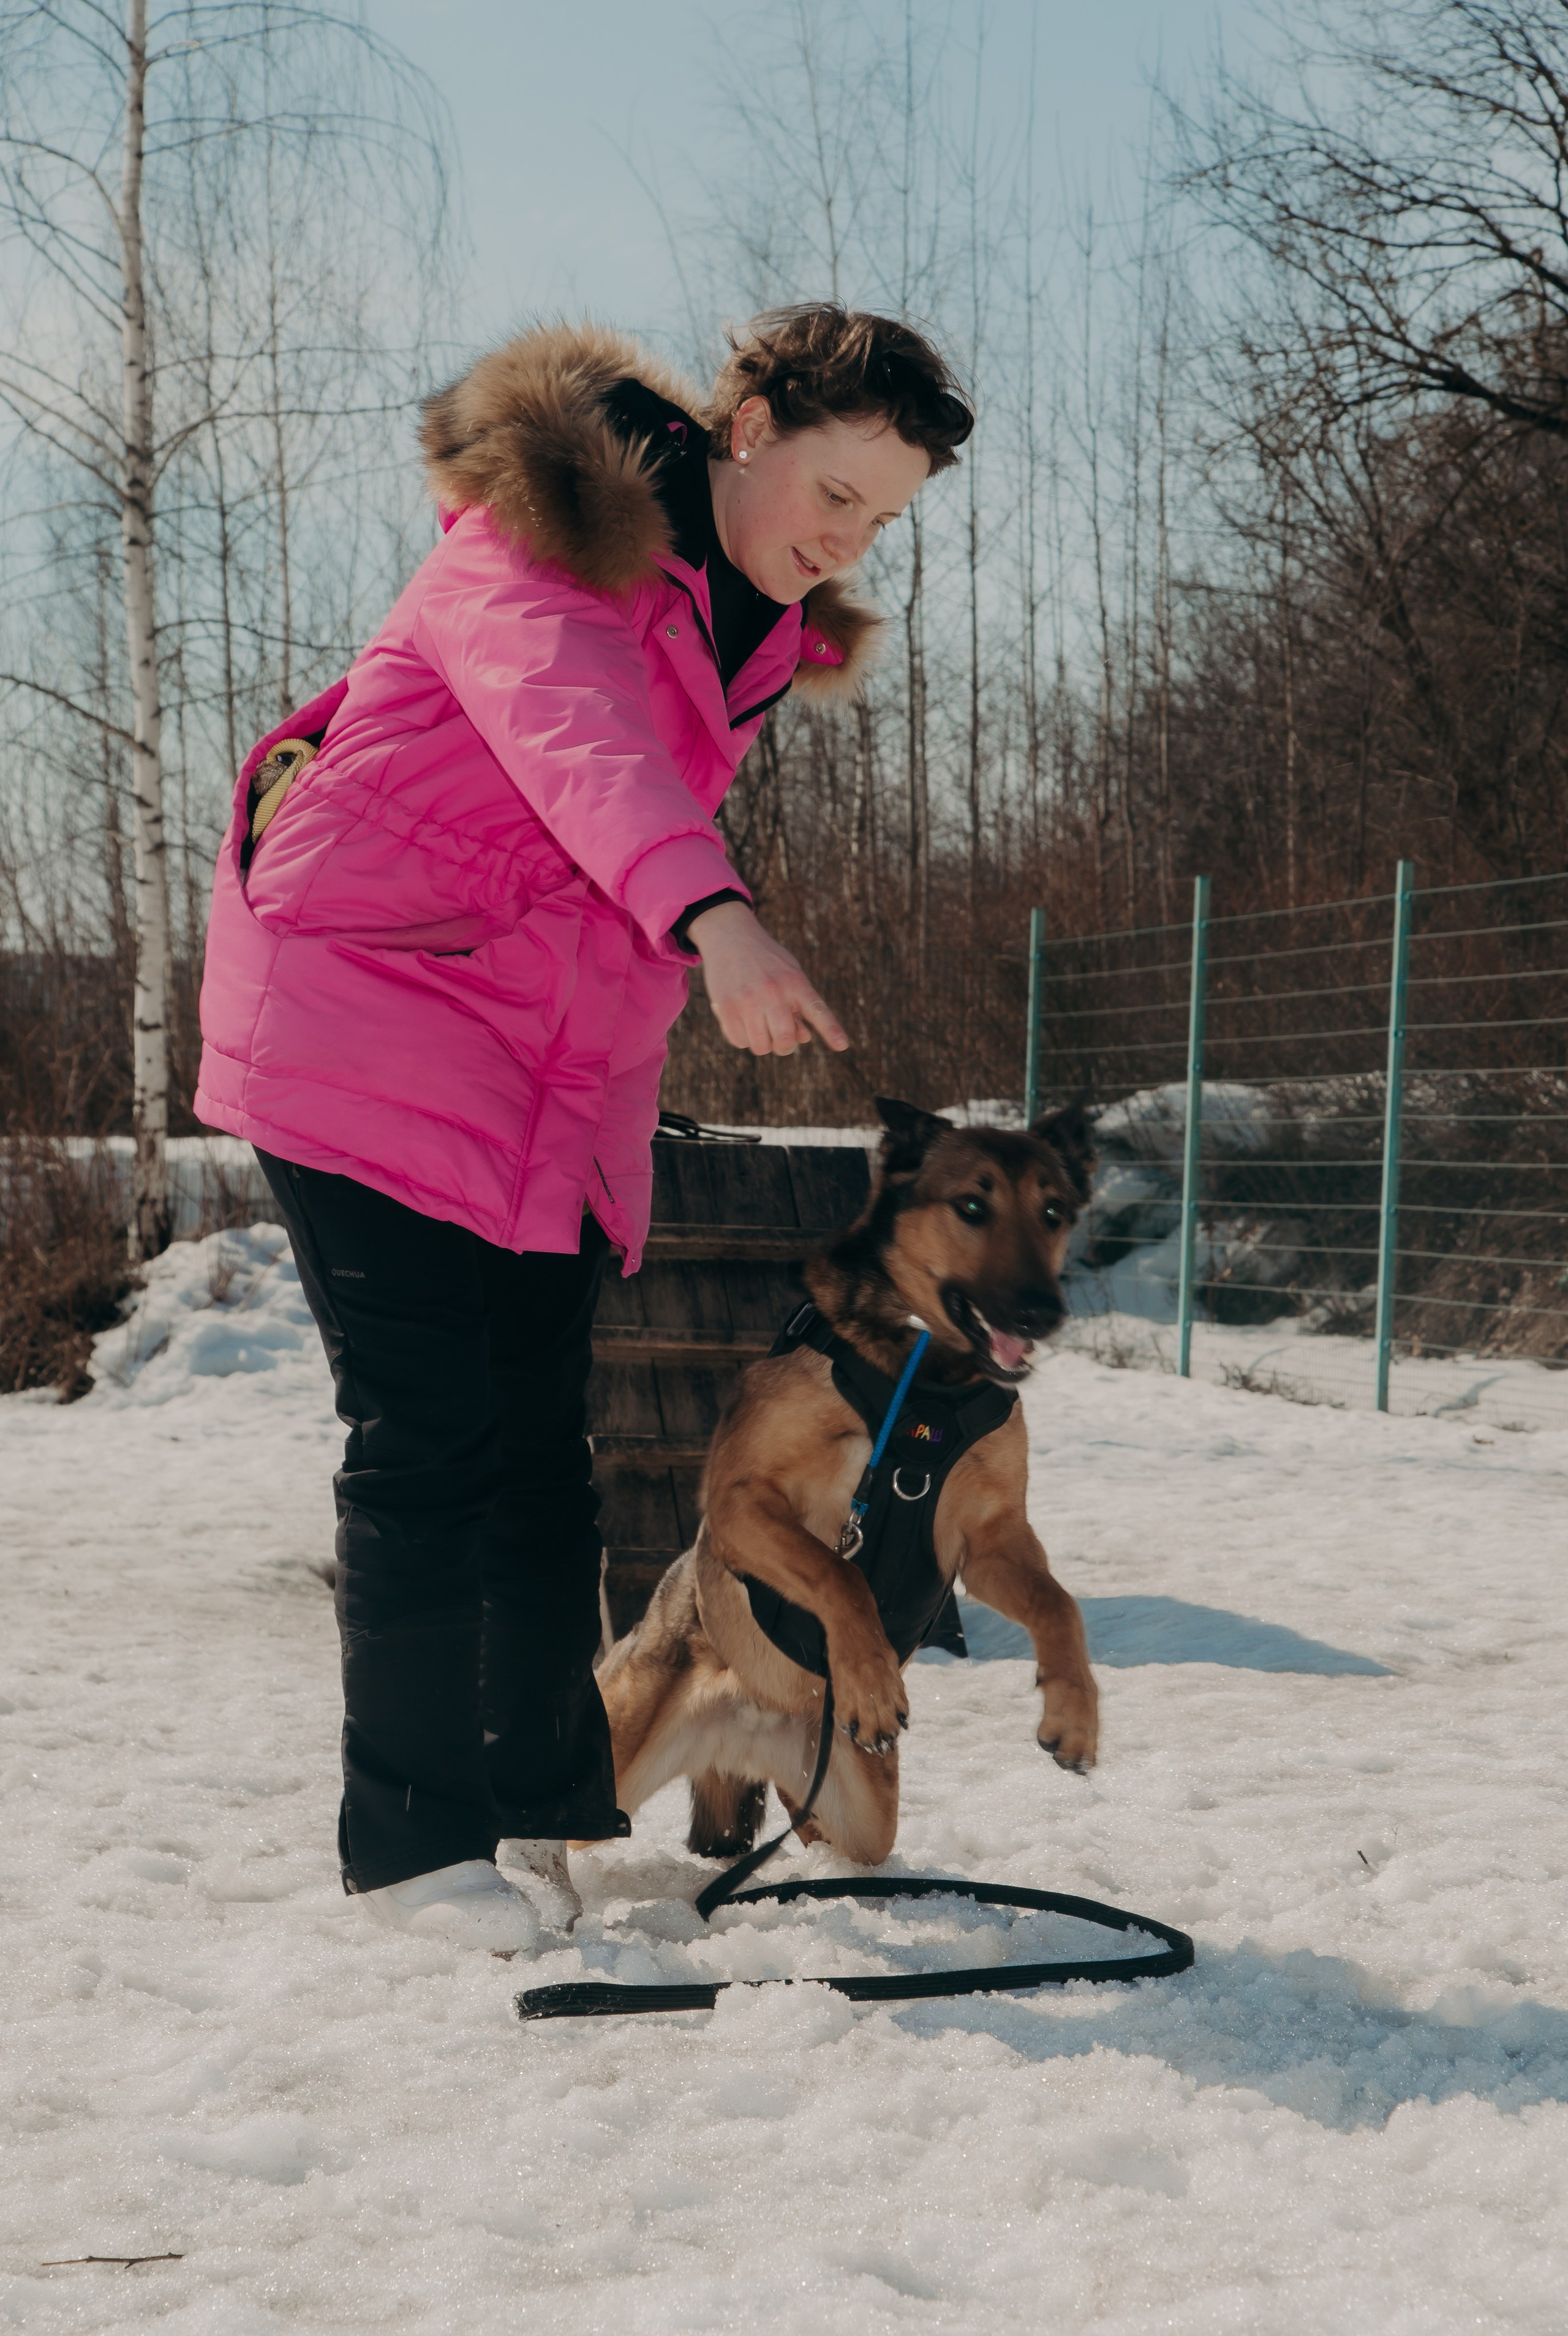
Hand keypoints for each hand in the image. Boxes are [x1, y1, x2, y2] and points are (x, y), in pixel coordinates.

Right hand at [689, 900, 849, 1056]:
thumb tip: (804, 1038)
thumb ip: (801, 1006)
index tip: (843, 1046)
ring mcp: (748, 1000)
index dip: (831, 1030)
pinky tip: (743, 1021)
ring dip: (762, 1043)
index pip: (817, 1010)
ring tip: (760, 1026)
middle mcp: (773, 991)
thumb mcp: (791, 975)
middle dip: (784, 1046)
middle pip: (785, 1040)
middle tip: (780, 1038)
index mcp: (795, 982)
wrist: (730, 936)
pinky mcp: (726, 1007)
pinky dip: (743, 1038)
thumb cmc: (767, 962)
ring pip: (761, 1046)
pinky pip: (739, 1041)